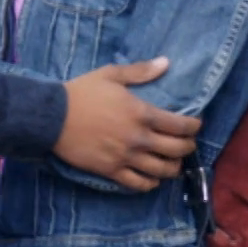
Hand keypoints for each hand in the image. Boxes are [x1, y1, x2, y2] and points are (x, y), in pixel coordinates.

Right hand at [56, 58, 200, 191]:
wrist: (52, 117)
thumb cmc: (82, 93)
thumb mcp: (111, 75)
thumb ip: (140, 71)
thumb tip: (165, 62)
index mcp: (142, 113)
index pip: (180, 125)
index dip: (194, 127)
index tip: (195, 125)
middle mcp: (139, 138)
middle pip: (177, 150)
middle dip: (188, 147)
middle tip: (187, 144)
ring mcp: (126, 157)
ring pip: (162, 170)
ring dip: (173, 168)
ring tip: (174, 163)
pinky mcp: (111, 171)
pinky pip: (139, 184)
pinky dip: (151, 183)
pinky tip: (153, 178)